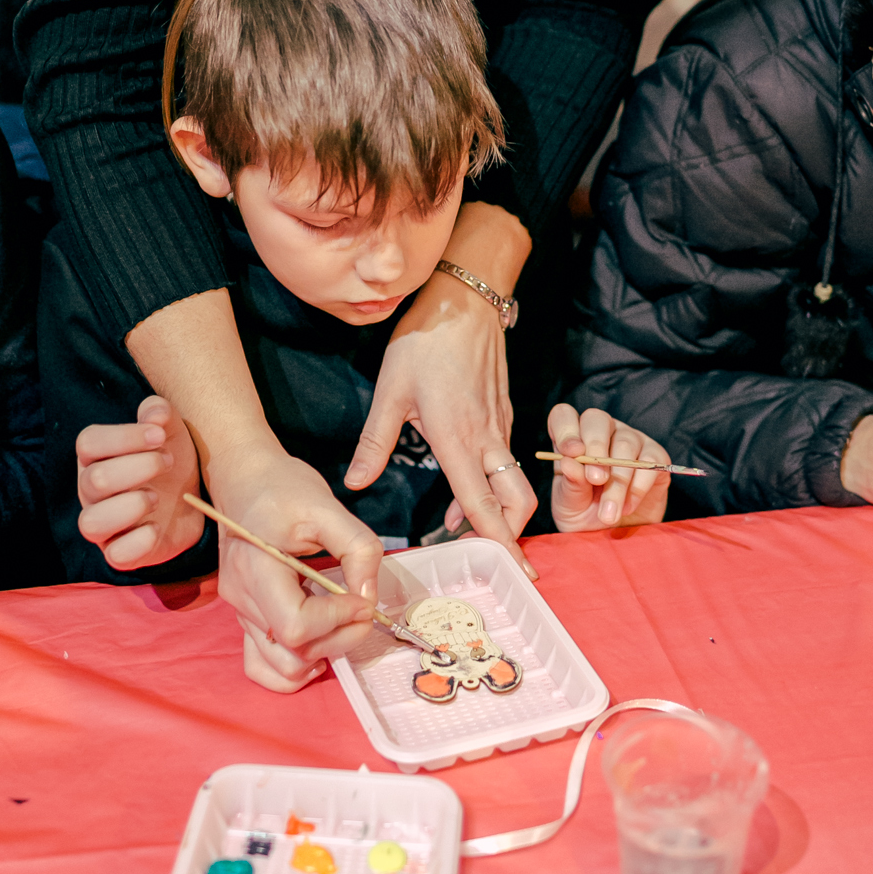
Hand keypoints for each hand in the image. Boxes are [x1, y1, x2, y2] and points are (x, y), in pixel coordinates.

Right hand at [76, 396, 204, 568]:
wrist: (192, 501)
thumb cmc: (170, 461)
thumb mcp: (170, 431)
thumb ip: (160, 414)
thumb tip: (153, 415)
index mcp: (96, 457)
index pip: (88, 443)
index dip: (124, 437)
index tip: (160, 436)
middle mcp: (90, 492)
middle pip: (94, 480)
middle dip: (138, 468)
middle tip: (168, 462)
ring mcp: (102, 525)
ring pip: (91, 523)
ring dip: (131, 506)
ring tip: (157, 498)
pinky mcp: (119, 552)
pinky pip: (115, 555)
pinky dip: (139, 541)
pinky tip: (157, 527)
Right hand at [208, 440, 382, 691]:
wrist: (243, 478)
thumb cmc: (282, 487)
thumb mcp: (327, 506)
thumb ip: (357, 548)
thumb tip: (369, 595)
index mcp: (257, 569)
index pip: (297, 625)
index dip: (337, 620)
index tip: (362, 598)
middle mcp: (242, 597)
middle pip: (293, 651)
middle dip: (340, 638)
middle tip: (364, 609)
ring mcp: (239, 610)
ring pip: (280, 664)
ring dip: (321, 655)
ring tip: (343, 626)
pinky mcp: (244, 614)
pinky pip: (261, 662)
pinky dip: (292, 668)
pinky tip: (317, 650)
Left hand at [346, 233, 538, 578]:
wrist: (463, 301)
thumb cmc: (424, 343)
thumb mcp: (389, 393)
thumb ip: (374, 443)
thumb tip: (356, 483)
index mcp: (458, 439)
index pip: (483, 504)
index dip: (499, 542)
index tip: (517, 572)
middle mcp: (487, 438)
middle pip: (515, 500)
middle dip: (510, 532)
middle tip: (489, 553)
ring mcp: (500, 424)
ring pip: (512, 481)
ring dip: (498, 507)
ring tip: (462, 521)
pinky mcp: (502, 411)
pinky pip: (505, 458)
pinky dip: (494, 480)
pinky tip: (465, 480)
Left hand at [545, 403, 670, 530]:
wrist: (614, 536)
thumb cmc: (585, 514)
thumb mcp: (569, 504)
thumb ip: (570, 483)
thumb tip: (569, 463)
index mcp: (573, 440)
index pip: (564, 416)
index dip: (566, 429)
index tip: (571, 453)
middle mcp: (601, 433)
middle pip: (598, 419)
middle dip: (596, 448)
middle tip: (595, 480)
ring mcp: (630, 440)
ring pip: (625, 444)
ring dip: (618, 481)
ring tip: (609, 512)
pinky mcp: (655, 456)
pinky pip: (650, 461)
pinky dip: (638, 487)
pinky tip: (627, 507)